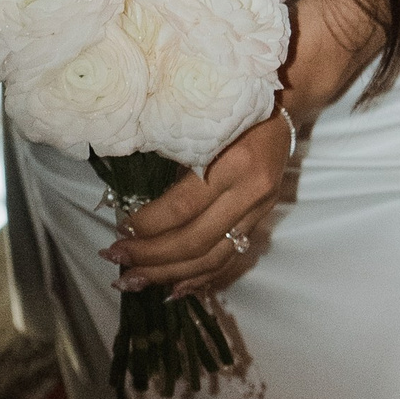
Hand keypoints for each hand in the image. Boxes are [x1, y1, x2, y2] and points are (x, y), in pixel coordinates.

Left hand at [103, 109, 294, 299]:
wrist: (283, 109)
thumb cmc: (232, 111)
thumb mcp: (203, 127)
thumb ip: (175, 162)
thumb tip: (130, 198)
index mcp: (234, 165)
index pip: (183, 207)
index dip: (149, 224)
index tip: (119, 230)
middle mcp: (250, 194)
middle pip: (196, 241)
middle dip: (151, 256)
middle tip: (116, 260)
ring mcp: (259, 212)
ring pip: (213, 258)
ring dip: (170, 274)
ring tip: (134, 282)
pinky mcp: (260, 222)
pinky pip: (229, 259)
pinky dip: (200, 277)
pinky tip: (173, 289)